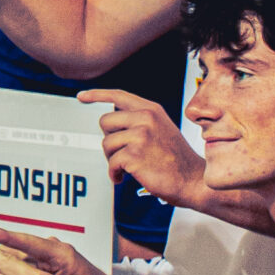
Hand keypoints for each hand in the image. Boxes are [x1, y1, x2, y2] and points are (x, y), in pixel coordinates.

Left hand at [80, 89, 204, 205]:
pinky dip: (114, 173)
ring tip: (127, 166)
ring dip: (112, 159)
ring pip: (106, 144)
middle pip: (104, 122)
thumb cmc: (175, 159)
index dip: (96, 95)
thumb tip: (111, 120)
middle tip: (121, 152)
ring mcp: (141, 136)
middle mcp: (146, 118)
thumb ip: (139, 121)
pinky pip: (111, 163)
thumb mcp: (161, 129)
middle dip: (109, 139)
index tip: (81, 96)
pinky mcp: (135, 154)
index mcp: (151, 110)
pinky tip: (124, 177)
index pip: (117, 95)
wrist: (192, 180)